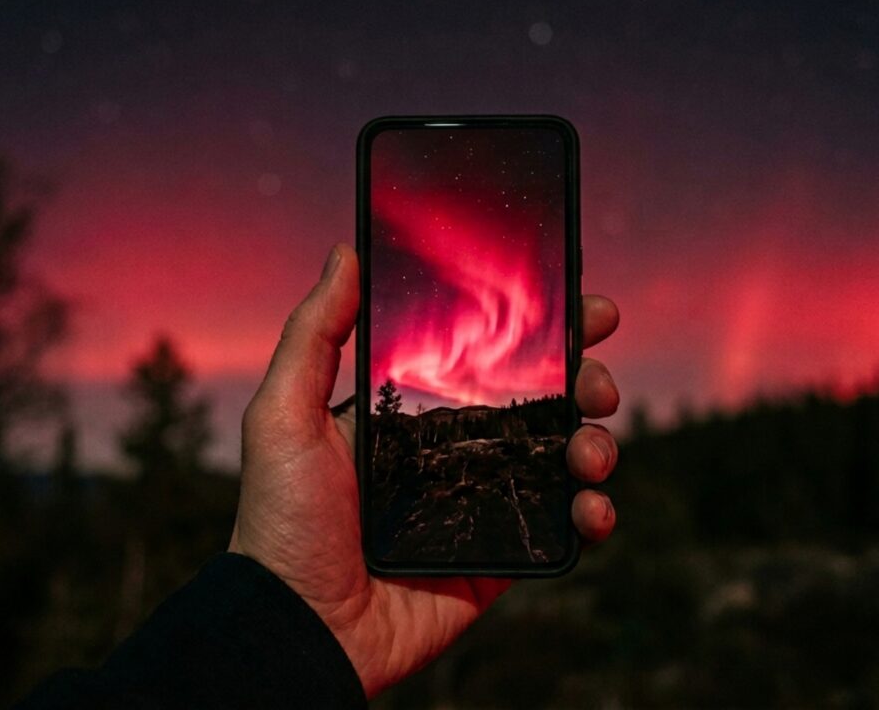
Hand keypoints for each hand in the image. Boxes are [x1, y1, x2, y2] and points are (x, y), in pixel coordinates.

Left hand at [228, 243, 620, 696]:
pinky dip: (594, 513)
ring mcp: (483, 504)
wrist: (300, 626)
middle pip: (543, 401)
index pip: (488, 357)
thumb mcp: (283, 414)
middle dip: (585, 380)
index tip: (580, 306)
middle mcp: (456, 451)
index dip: (540, 329)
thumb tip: (345, 252)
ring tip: (590, 451)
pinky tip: (593, 508)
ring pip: (565, 458)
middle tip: (596, 382)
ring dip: (597, 444)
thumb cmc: (281, 521)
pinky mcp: (501, 557)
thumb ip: (316, 335)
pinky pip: (564, 528)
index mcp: (415, 412)